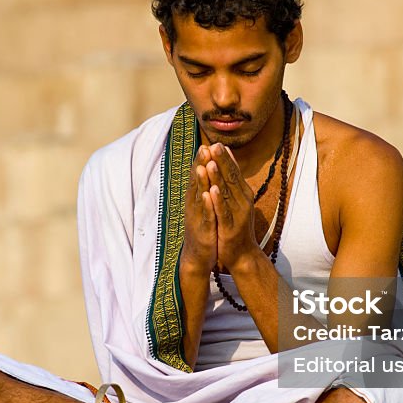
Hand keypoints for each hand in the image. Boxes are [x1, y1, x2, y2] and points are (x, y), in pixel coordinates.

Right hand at [181, 145, 217, 273]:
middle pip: (197, 183)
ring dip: (201, 181)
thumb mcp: (203, 209)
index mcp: (196, 200)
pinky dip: (206, 205)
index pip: (198, 178)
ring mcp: (198, 218)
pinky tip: (208, 195)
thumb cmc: (203, 230)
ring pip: (199, 197)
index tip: (206, 145)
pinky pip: (206, 215)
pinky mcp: (204, 230)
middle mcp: (194, 206)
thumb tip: (204, 175)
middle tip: (203, 147)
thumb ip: (203, 192)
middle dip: (200, 165)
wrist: (199, 257)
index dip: (201, 162)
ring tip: (203, 166)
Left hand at [205, 143, 260, 271]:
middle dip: (222, 161)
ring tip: (210, 162)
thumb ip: (232, 182)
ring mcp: (237, 214)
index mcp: (242, 194)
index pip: (233, 172)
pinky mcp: (230, 227)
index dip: (224, 158)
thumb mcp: (235, 201)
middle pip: (231, 178)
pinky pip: (223, 211)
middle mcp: (242, 201)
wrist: (241, 254)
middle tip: (214, 145)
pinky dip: (218, 201)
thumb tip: (227, 159)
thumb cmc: (235, 225)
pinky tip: (212, 190)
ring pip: (227, 193)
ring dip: (219, 177)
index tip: (215, 142)